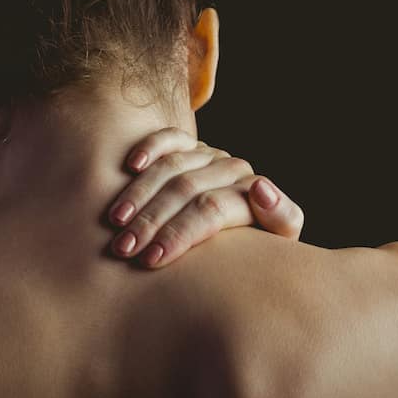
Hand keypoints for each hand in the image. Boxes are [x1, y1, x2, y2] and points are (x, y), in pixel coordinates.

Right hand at [108, 127, 303, 267]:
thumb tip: (261, 188)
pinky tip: (131, 166)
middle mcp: (233, 170)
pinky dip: (149, 147)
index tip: (152, 259)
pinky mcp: (191, 147)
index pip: (212, 209)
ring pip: (172, 166)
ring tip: (116, 222)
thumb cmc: (250, 254)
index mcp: (255, 194)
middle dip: (151, 220)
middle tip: (123, 248)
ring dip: (139, 193)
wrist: (244, 241)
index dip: (180, 233)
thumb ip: (281, 218)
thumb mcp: (275, 244)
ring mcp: (211, 156)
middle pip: (186, 188)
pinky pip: (169, 139)